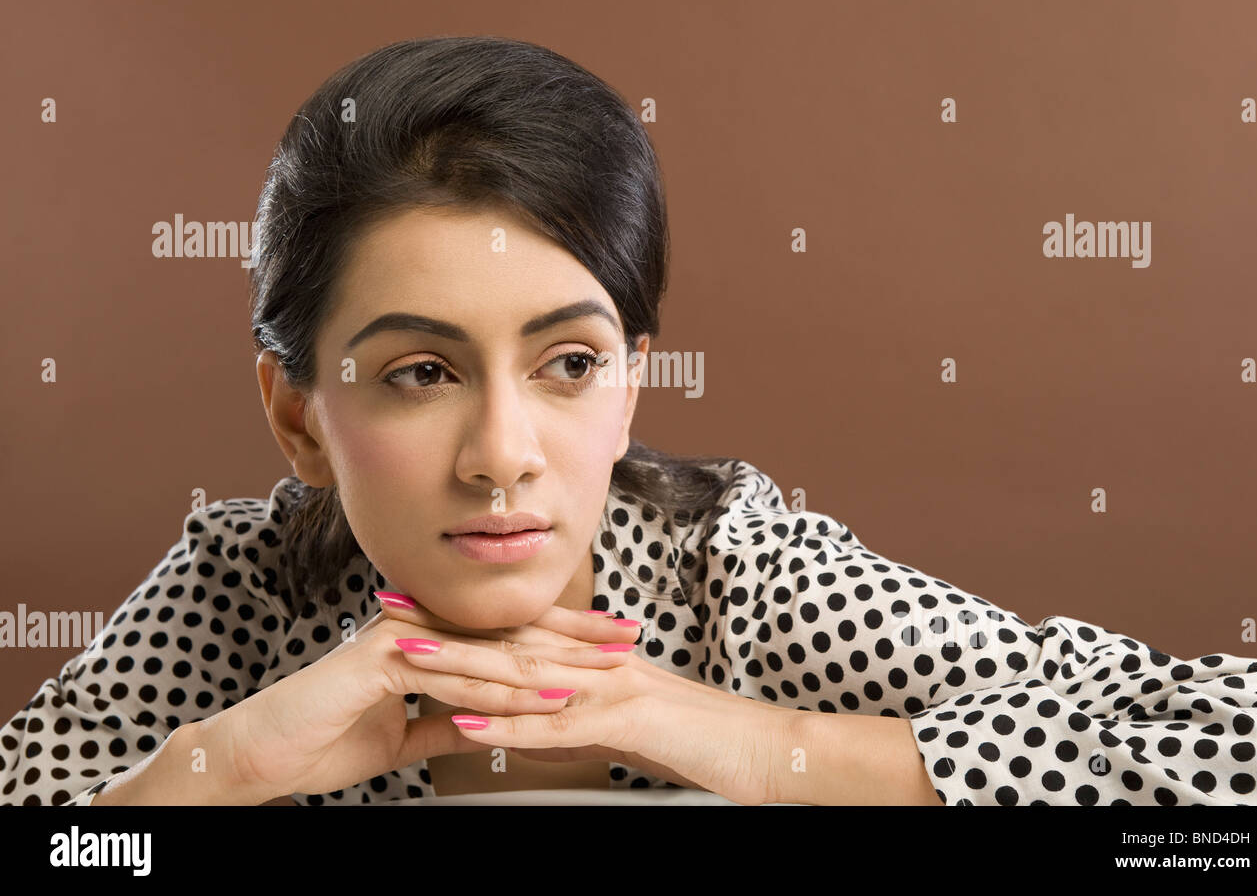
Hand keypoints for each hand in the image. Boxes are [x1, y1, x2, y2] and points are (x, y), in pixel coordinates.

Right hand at [198, 593, 640, 801]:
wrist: (260, 751)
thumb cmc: (322, 737)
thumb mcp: (402, 735)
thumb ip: (445, 721)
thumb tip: (486, 725)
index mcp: (428, 638)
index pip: (508, 635)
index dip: (563, 638)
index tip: (609, 644)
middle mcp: (420, 626)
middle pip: (513, 631)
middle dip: (577, 637)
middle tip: (629, 638)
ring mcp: (402, 636)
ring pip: (493, 652)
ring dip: (553, 664)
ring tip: (603, 671)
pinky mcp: (382, 658)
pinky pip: (455, 678)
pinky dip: (500, 693)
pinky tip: (540, 699)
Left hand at [394, 616, 797, 805]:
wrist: (768, 748)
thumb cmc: (705, 740)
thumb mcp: (633, 725)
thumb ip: (584, 720)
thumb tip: (540, 727)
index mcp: (597, 660)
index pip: (518, 634)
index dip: (462, 620)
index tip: (411, 610)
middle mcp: (599, 663)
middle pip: (509, 641)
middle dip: (445, 626)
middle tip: (386, 612)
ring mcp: (614, 687)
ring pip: (525, 674)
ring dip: (463, 664)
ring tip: (408, 655)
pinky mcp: (629, 720)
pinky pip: (563, 724)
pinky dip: (514, 724)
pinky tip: (471, 724)